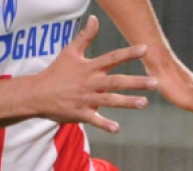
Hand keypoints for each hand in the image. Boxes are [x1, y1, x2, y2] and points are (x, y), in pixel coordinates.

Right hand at [32, 16, 157, 132]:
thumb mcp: (70, 52)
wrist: (37, 94)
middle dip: (136, 82)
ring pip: (109, 100)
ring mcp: (85, 99)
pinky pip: (94, 119)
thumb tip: (95, 19)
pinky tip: (117, 128)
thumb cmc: (56, 72)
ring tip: (144, 103)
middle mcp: (90, 83)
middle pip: (116, 81)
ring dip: (127, 102)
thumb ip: (85, 37)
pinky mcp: (80, 113)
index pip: (112, 58)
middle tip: (154, 82)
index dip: (129, 53)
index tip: (145, 49)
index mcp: (89, 67)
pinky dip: (105, 124)